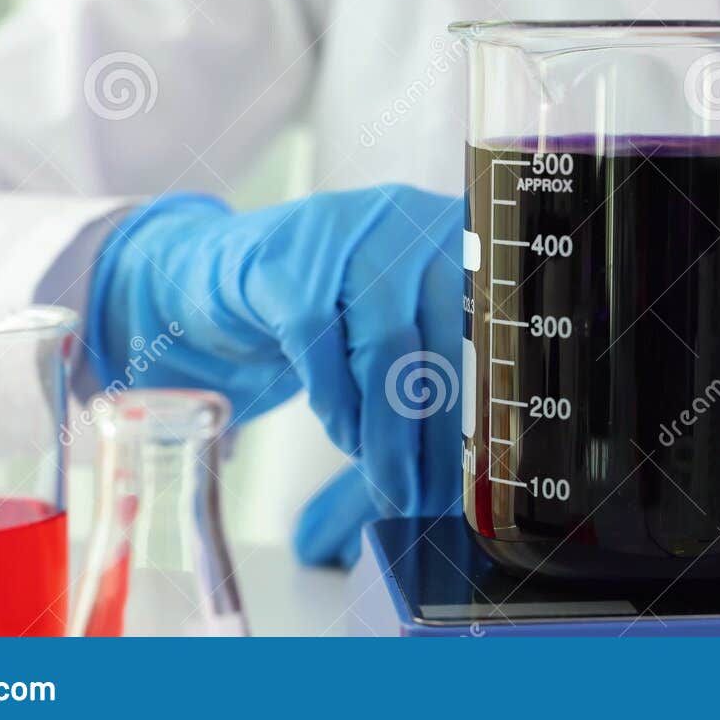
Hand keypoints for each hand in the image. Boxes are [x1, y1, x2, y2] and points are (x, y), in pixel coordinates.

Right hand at [88, 185, 464, 563]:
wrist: (226, 270)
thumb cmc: (336, 309)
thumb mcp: (402, 318)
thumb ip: (442, 371)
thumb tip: (483, 471)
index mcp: (458, 231)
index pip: (494, 323)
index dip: (491, 404)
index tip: (485, 474)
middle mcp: (411, 219)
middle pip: (445, 338)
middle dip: (442, 436)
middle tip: (435, 499)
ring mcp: (346, 232)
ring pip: (387, 345)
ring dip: (389, 433)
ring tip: (392, 487)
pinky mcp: (283, 261)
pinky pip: (318, 343)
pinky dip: (335, 405)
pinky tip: (345, 437)